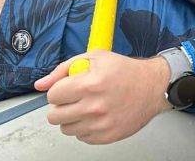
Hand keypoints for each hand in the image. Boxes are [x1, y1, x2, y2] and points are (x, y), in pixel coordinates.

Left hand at [35, 50, 171, 143]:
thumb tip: (41, 84)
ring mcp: (100, 124)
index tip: (68, 87)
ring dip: (73, 117)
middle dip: (61, 105)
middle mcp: (94, 106)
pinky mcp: (105, 136)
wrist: (153, 86)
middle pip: (54, 116)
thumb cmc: (126, 70)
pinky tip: (98, 115)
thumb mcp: (96, 57)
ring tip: (88, 105)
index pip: (53, 95)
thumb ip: (64, 68)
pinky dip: (86, 126)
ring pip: (65, 128)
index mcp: (91, 83)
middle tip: (75, 98)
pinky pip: (80, 136)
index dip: (59, 89)